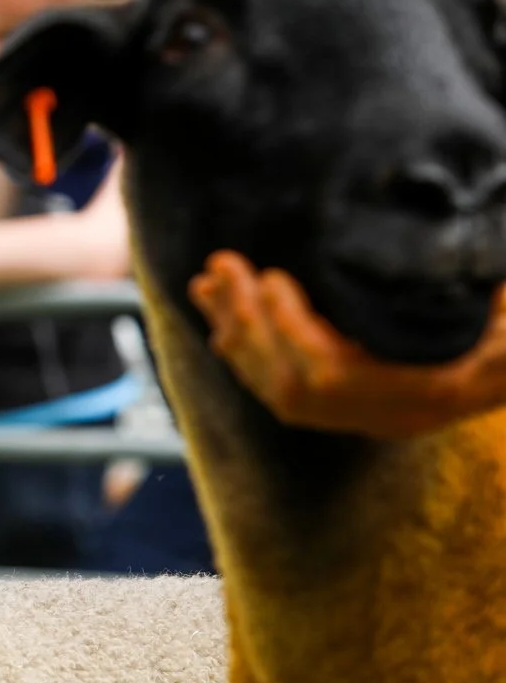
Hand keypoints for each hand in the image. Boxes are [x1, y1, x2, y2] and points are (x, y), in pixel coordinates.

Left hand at [187, 250, 505, 438]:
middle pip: (294, 384)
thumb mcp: (497, 312)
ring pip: (278, 390)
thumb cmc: (501, 332)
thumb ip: (480, 291)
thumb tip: (464, 266)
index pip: (334, 375)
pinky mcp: (348, 410)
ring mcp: (369, 418)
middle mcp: (393, 414)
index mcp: (432, 389)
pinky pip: (280, 391)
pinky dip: (246, 351)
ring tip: (205, 284)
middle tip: (221, 265)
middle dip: (250, 323)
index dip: (293, 328)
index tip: (271, 276)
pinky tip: (222, 315)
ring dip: (237, 331)